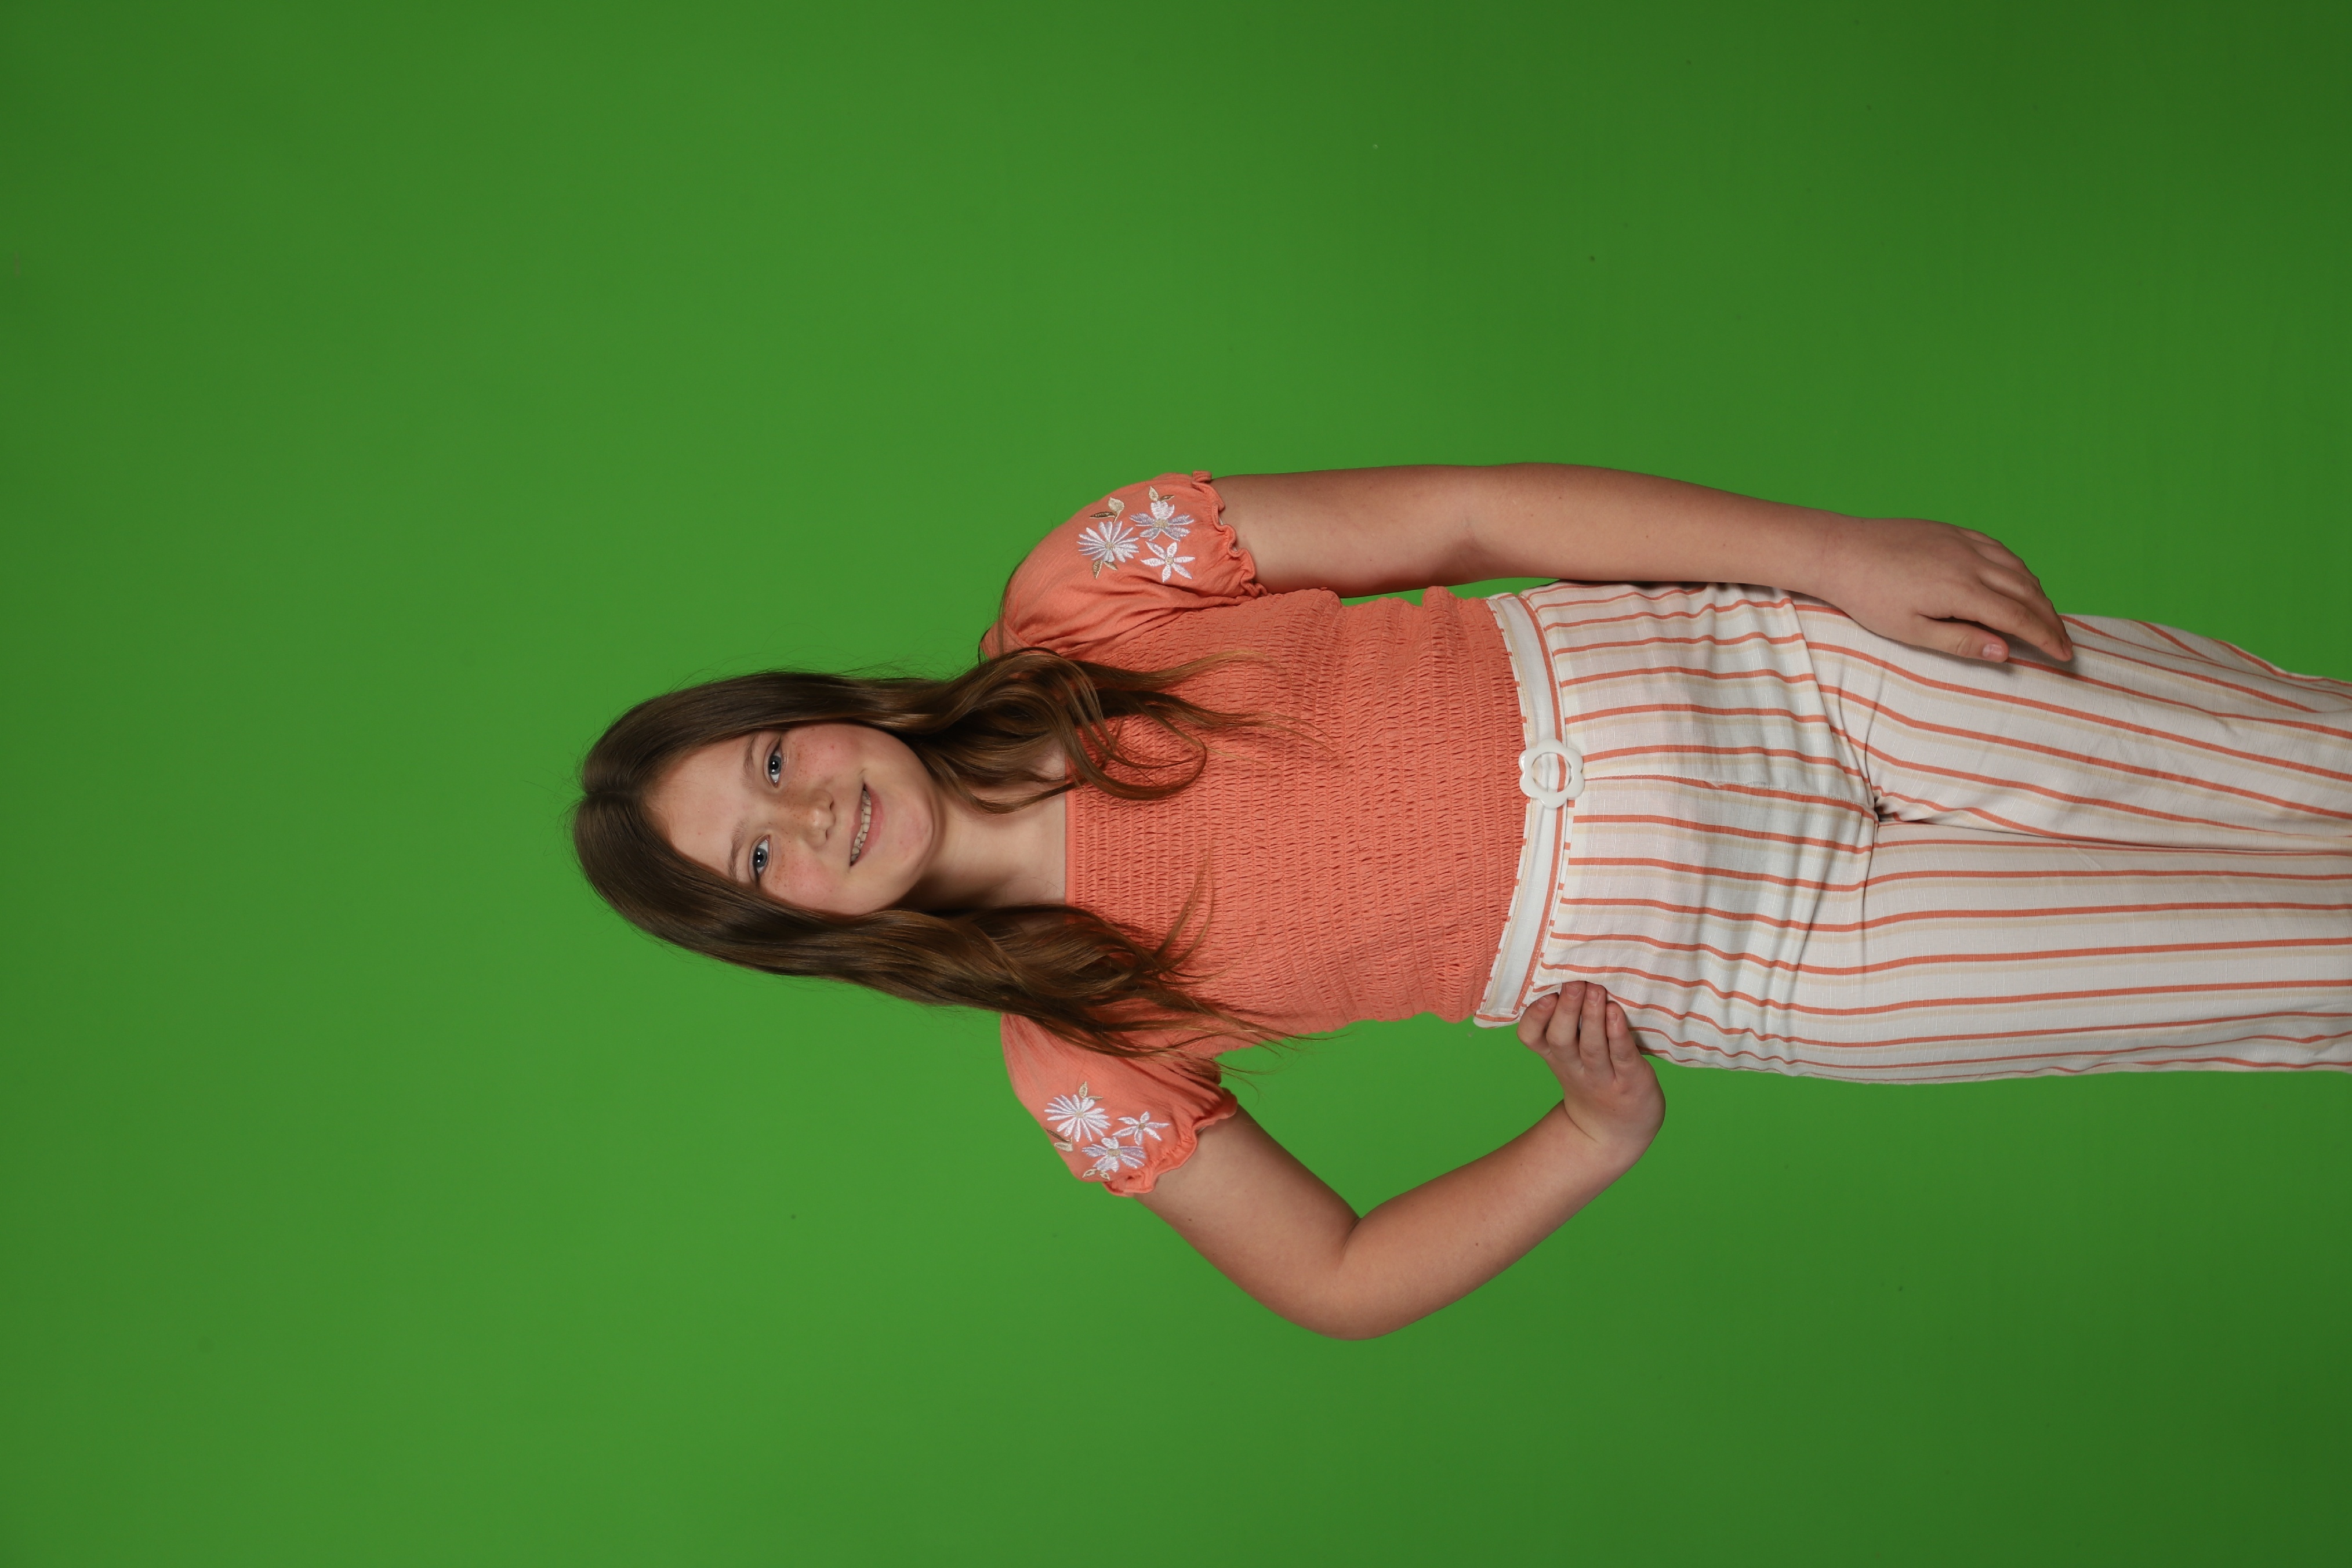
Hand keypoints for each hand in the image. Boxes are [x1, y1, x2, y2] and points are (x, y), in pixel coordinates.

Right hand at [1516, 982, 1664, 1156]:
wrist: (1615, 1130)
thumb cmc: (1593, 1081)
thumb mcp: (1567, 1060)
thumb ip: (1565, 1026)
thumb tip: (1567, 976)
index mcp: (1556, 1058)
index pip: (1532, 1037)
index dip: (1534, 1017)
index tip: (1545, 994)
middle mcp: (1575, 1068)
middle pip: (1560, 1040)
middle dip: (1565, 1010)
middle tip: (1573, 983)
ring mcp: (1602, 1076)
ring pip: (1591, 1046)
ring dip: (1591, 1017)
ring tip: (1595, 990)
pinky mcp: (1630, 1081)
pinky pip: (1621, 1057)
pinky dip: (1618, 1035)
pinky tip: (1617, 1013)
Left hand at [1812, 515, 2072, 664]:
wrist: (1840, 551)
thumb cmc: (1869, 597)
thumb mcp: (1911, 631)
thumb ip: (1960, 642)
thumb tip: (2006, 651)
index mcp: (1963, 591)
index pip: (2020, 617)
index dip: (2047, 637)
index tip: (2065, 654)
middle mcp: (1972, 562)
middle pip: (2028, 592)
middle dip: (2051, 619)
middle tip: (2064, 642)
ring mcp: (1965, 542)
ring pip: (2018, 568)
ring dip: (2039, 593)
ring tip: (2047, 616)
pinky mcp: (1954, 531)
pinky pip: (2000, 548)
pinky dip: (2019, 567)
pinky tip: (2021, 580)